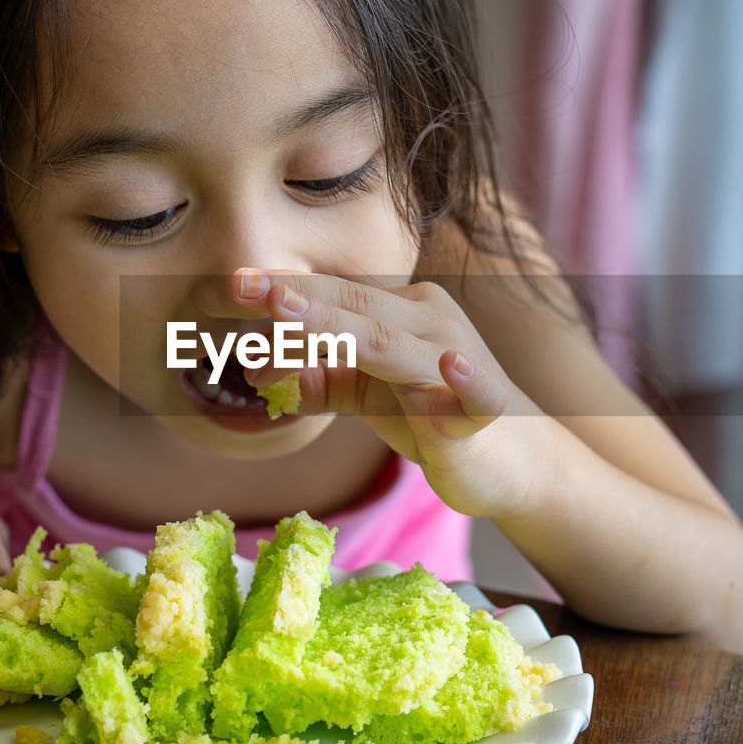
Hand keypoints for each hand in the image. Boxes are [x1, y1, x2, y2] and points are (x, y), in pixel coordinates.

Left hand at [232, 267, 543, 518]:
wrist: (509, 462)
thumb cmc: (430, 417)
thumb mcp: (363, 394)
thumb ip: (314, 381)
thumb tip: (253, 371)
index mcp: (400, 312)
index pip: (336, 295)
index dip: (286, 287)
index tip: (233, 281)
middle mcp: (430, 323)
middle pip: (356, 308)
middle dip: (297, 297)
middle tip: (244, 287)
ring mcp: (459, 363)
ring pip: (392, 345)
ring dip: (339, 329)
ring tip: (286, 314)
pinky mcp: (483, 412)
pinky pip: (476, 393)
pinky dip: (465, 380)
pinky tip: (450, 365)